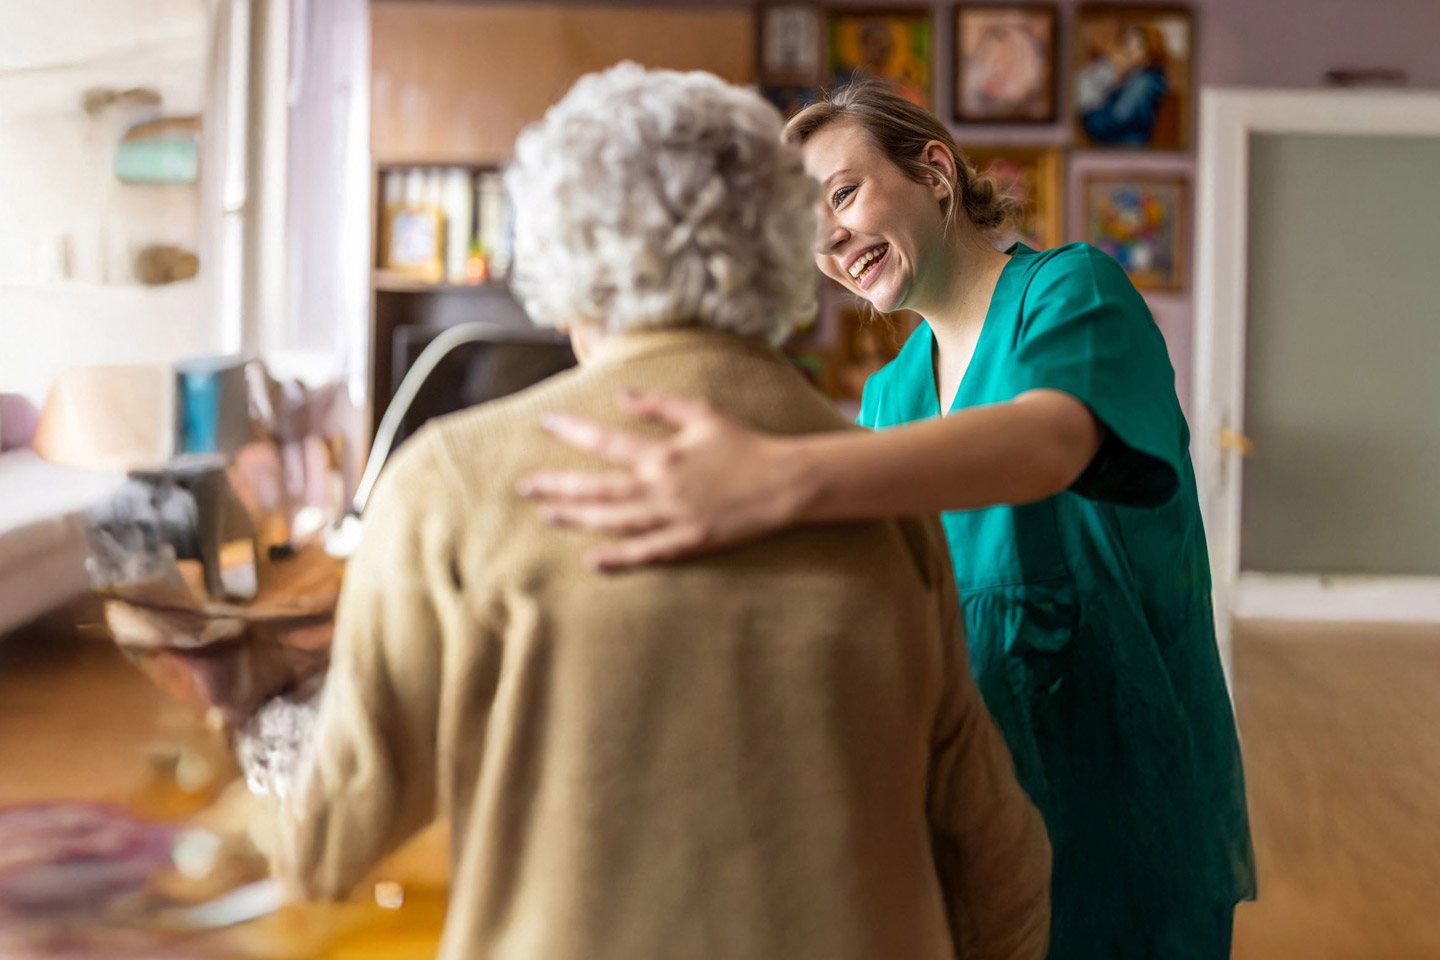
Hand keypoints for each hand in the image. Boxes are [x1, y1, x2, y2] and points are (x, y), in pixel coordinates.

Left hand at [518, 390, 804, 569]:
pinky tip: (591, 559)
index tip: (546, 423)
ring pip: (614, 521)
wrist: (784, 483)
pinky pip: (646, 553)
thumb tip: (621, 394)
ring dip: (577, 518)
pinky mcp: (688, 542)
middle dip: (558, 485)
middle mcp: (661, 488)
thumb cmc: (744, 444)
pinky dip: (617, 558)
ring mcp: (673, 519)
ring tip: (547, 514)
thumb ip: (658, 404)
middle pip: (597, 488)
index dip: (572, 431)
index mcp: (663, 454)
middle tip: (525, 486)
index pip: (606, 441)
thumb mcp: (702, 413)